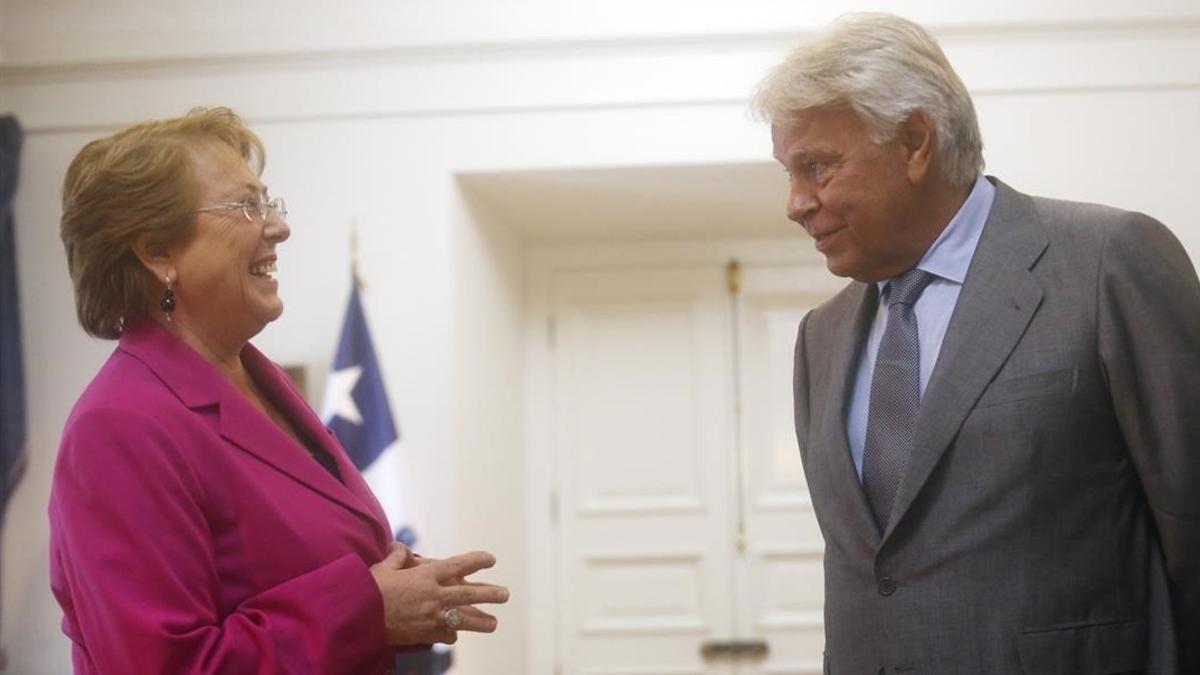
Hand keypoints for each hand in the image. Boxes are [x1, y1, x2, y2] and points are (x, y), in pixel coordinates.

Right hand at [369, 546, 508, 645]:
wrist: (357, 617)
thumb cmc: (368, 589)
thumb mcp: (384, 567)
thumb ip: (397, 557)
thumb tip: (399, 547)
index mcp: (426, 575)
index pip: (459, 565)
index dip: (477, 561)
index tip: (491, 559)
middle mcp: (434, 595)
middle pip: (470, 595)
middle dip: (491, 594)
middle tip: (505, 595)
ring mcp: (432, 616)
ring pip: (465, 619)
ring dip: (482, 622)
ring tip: (494, 624)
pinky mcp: (425, 634)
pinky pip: (446, 634)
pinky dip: (451, 634)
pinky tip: (454, 635)